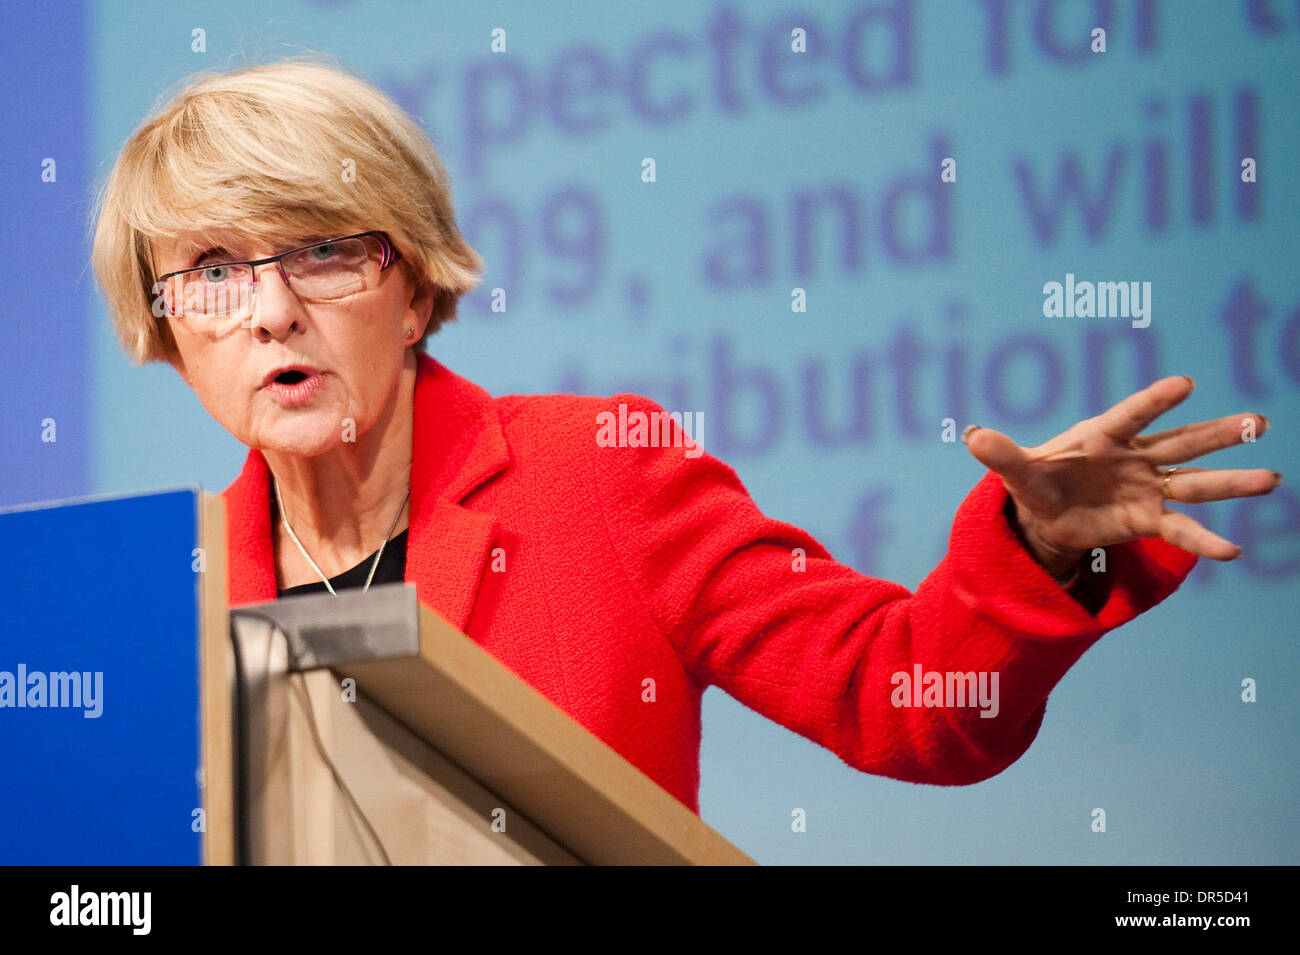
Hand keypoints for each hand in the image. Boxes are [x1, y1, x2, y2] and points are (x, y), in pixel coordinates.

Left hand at [962, 376, 1280, 577]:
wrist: (1045, 514)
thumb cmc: (1037, 480)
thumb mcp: (1016, 472)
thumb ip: (1001, 454)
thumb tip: (971, 435)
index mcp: (1103, 434)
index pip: (1132, 414)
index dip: (1156, 400)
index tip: (1186, 384)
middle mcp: (1134, 457)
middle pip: (1182, 442)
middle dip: (1219, 434)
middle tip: (1260, 422)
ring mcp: (1146, 487)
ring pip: (1195, 481)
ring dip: (1231, 482)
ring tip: (1272, 479)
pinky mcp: (1147, 519)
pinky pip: (1180, 528)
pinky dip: (1202, 540)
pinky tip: (1231, 552)